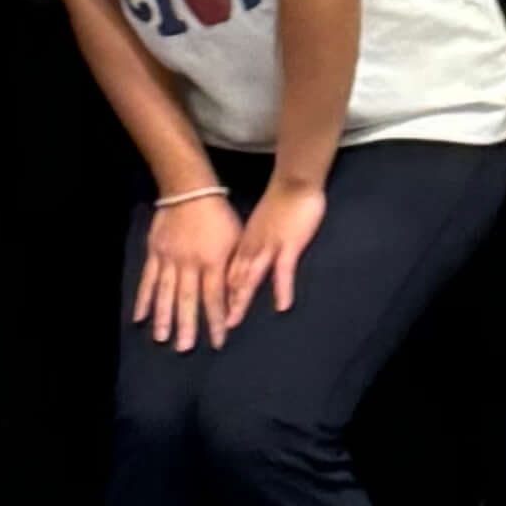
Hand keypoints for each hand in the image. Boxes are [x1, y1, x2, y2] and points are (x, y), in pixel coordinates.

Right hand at [135, 192, 233, 353]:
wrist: (190, 191)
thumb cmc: (219, 216)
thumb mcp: (235, 240)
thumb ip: (234, 269)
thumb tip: (235, 298)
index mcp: (212, 261)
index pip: (214, 296)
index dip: (216, 320)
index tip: (218, 341)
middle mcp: (189, 263)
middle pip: (188, 298)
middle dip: (187, 324)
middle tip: (184, 348)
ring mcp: (169, 259)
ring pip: (166, 292)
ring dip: (163, 316)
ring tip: (161, 339)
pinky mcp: (155, 253)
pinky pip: (148, 279)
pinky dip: (143, 299)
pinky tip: (139, 317)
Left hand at [216, 173, 333, 340]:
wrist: (294, 180)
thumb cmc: (281, 200)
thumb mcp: (260, 224)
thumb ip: (254, 241)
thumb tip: (247, 257)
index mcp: (244, 241)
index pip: (227, 271)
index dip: (219, 292)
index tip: (211, 310)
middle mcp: (251, 247)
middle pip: (234, 279)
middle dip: (225, 303)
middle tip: (217, 326)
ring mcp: (269, 247)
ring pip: (250, 277)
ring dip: (241, 300)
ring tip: (234, 322)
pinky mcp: (289, 245)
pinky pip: (284, 271)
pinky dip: (282, 289)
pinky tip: (282, 306)